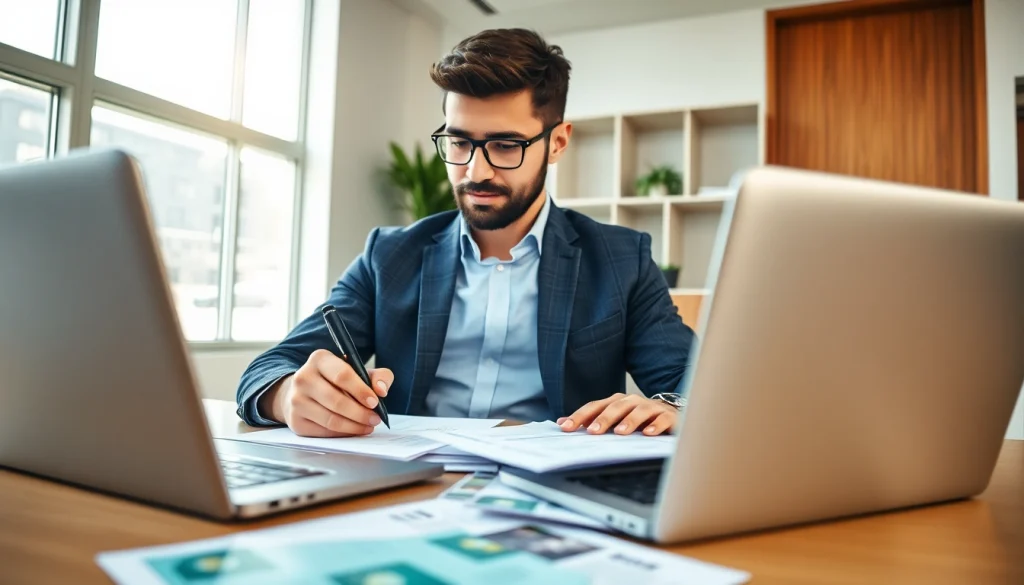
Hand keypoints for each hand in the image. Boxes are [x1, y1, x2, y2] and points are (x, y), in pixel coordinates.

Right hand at [260, 349, 391, 436]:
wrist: (304, 392)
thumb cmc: (336, 381)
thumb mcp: (358, 371)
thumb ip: (378, 376)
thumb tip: (381, 390)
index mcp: (319, 359)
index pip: (342, 375)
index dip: (361, 391)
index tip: (375, 402)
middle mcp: (303, 377)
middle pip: (336, 400)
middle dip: (360, 413)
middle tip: (375, 419)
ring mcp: (296, 400)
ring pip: (330, 419)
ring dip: (354, 426)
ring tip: (368, 426)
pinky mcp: (295, 421)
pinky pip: (323, 432)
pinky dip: (343, 433)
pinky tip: (353, 430)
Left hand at [557, 393, 676, 435]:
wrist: (672, 415)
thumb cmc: (638, 419)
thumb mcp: (615, 419)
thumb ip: (591, 420)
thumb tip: (561, 423)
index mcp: (617, 402)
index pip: (595, 406)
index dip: (580, 416)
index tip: (566, 427)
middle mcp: (633, 401)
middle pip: (616, 407)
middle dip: (604, 419)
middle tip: (593, 431)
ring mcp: (651, 407)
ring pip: (639, 411)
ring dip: (629, 421)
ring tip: (620, 432)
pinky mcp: (669, 416)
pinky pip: (662, 419)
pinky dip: (655, 426)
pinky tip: (648, 434)